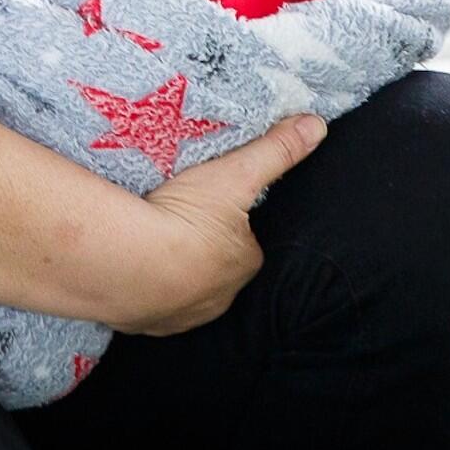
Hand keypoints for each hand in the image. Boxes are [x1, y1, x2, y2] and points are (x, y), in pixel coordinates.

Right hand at [108, 114, 326, 334]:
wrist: (132, 263)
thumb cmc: (189, 219)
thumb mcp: (236, 174)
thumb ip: (275, 150)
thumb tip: (317, 126)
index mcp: (246, 263)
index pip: (247, 241)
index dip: (232, 223)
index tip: (212, 206)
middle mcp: (220, 297)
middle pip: (216, 267)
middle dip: (203, 249)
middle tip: (180, 220)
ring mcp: (182, 315)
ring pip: (184, 289)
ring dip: (173, 270)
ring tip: (153, 241)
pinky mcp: (145, 324)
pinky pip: (150, 304)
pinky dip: (145, 288)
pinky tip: (133, 267)